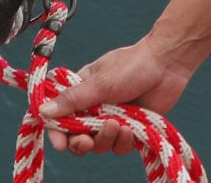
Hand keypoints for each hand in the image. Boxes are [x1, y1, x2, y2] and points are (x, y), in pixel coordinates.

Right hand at [39, 38, 191, 156]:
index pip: (60, 119)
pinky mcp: (131, 129)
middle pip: (78, 139)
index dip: (58, 134)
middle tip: (86, 141)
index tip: (60, 144)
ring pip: (99, 145)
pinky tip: (131, 129)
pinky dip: (124, 141)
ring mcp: (113, 120)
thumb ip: (72, 99)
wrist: (168, 63)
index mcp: (81, 93)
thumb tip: (42, 111)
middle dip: (81, 143)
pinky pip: (120, 147)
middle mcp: (94, 109)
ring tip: (118, 125)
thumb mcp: (99, 82)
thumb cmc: (132, 65)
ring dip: (105, 140)